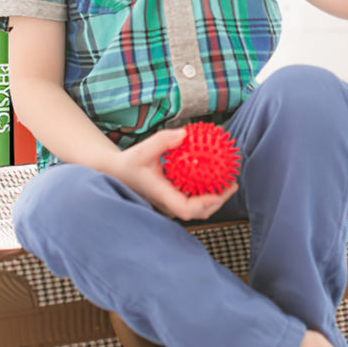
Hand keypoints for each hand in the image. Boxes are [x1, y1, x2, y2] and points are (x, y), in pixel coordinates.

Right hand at [107, 128, 238, 221]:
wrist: (115, 172)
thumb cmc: (128, 162)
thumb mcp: (143, 149)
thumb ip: (163, 140)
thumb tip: (185, 134)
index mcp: (162, 195)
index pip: (187, 209)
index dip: (206, 203)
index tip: (220, 190)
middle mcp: (167, 204)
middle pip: (198, 213)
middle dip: (218, 201)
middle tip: (232, 183)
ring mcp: (169, 204)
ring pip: (196, 209)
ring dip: (213, 198)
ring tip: (226, 182)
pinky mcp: (170, 200)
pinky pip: (191, 201)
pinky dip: (204, 194)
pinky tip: (210, 179)